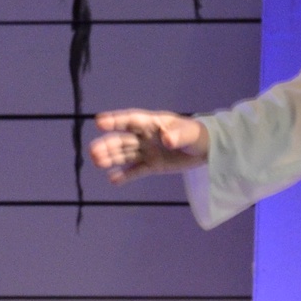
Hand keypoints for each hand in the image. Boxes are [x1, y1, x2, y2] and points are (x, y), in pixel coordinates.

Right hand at [87, 111, 206, 183]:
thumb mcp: (190, 134)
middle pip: (123, 140)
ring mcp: (147, 151)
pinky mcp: (152, 165)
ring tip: (96, 162)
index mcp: (153, 124)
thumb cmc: (198, 135)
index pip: (132, 120)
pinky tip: (113, 179)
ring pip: (125, 154)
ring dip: (111, 158)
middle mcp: (146, 137)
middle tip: (93, 151)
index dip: (116, 120)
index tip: (99, 122)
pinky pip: (136, 171)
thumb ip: (178, 135)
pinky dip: (125, 175)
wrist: (207, 149)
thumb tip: (165, 139)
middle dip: (108, 145)